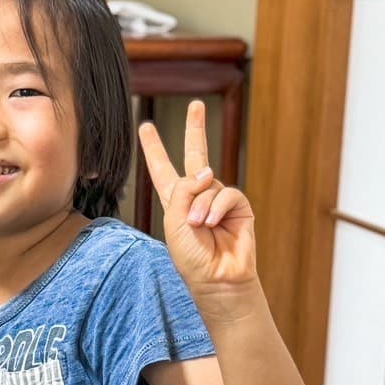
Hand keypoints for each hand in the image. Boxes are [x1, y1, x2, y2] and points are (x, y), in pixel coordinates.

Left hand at [138, 100, 255, 294]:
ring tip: (199, 226)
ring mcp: (219, 201)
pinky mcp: (239, 207)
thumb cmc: (190, 257)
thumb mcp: (174, 222)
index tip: (145, 127)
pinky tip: (213, 224)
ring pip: (209, 183)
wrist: (216, 279)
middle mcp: (197, 197)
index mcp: (175, 202)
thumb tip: (207, 171)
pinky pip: (226, 193)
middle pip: (195, 155)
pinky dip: (217, 208)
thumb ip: (183, 191)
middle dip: (195, 129)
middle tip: (197, 105)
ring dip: (201, 205)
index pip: (162, 170)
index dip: (154, 149)